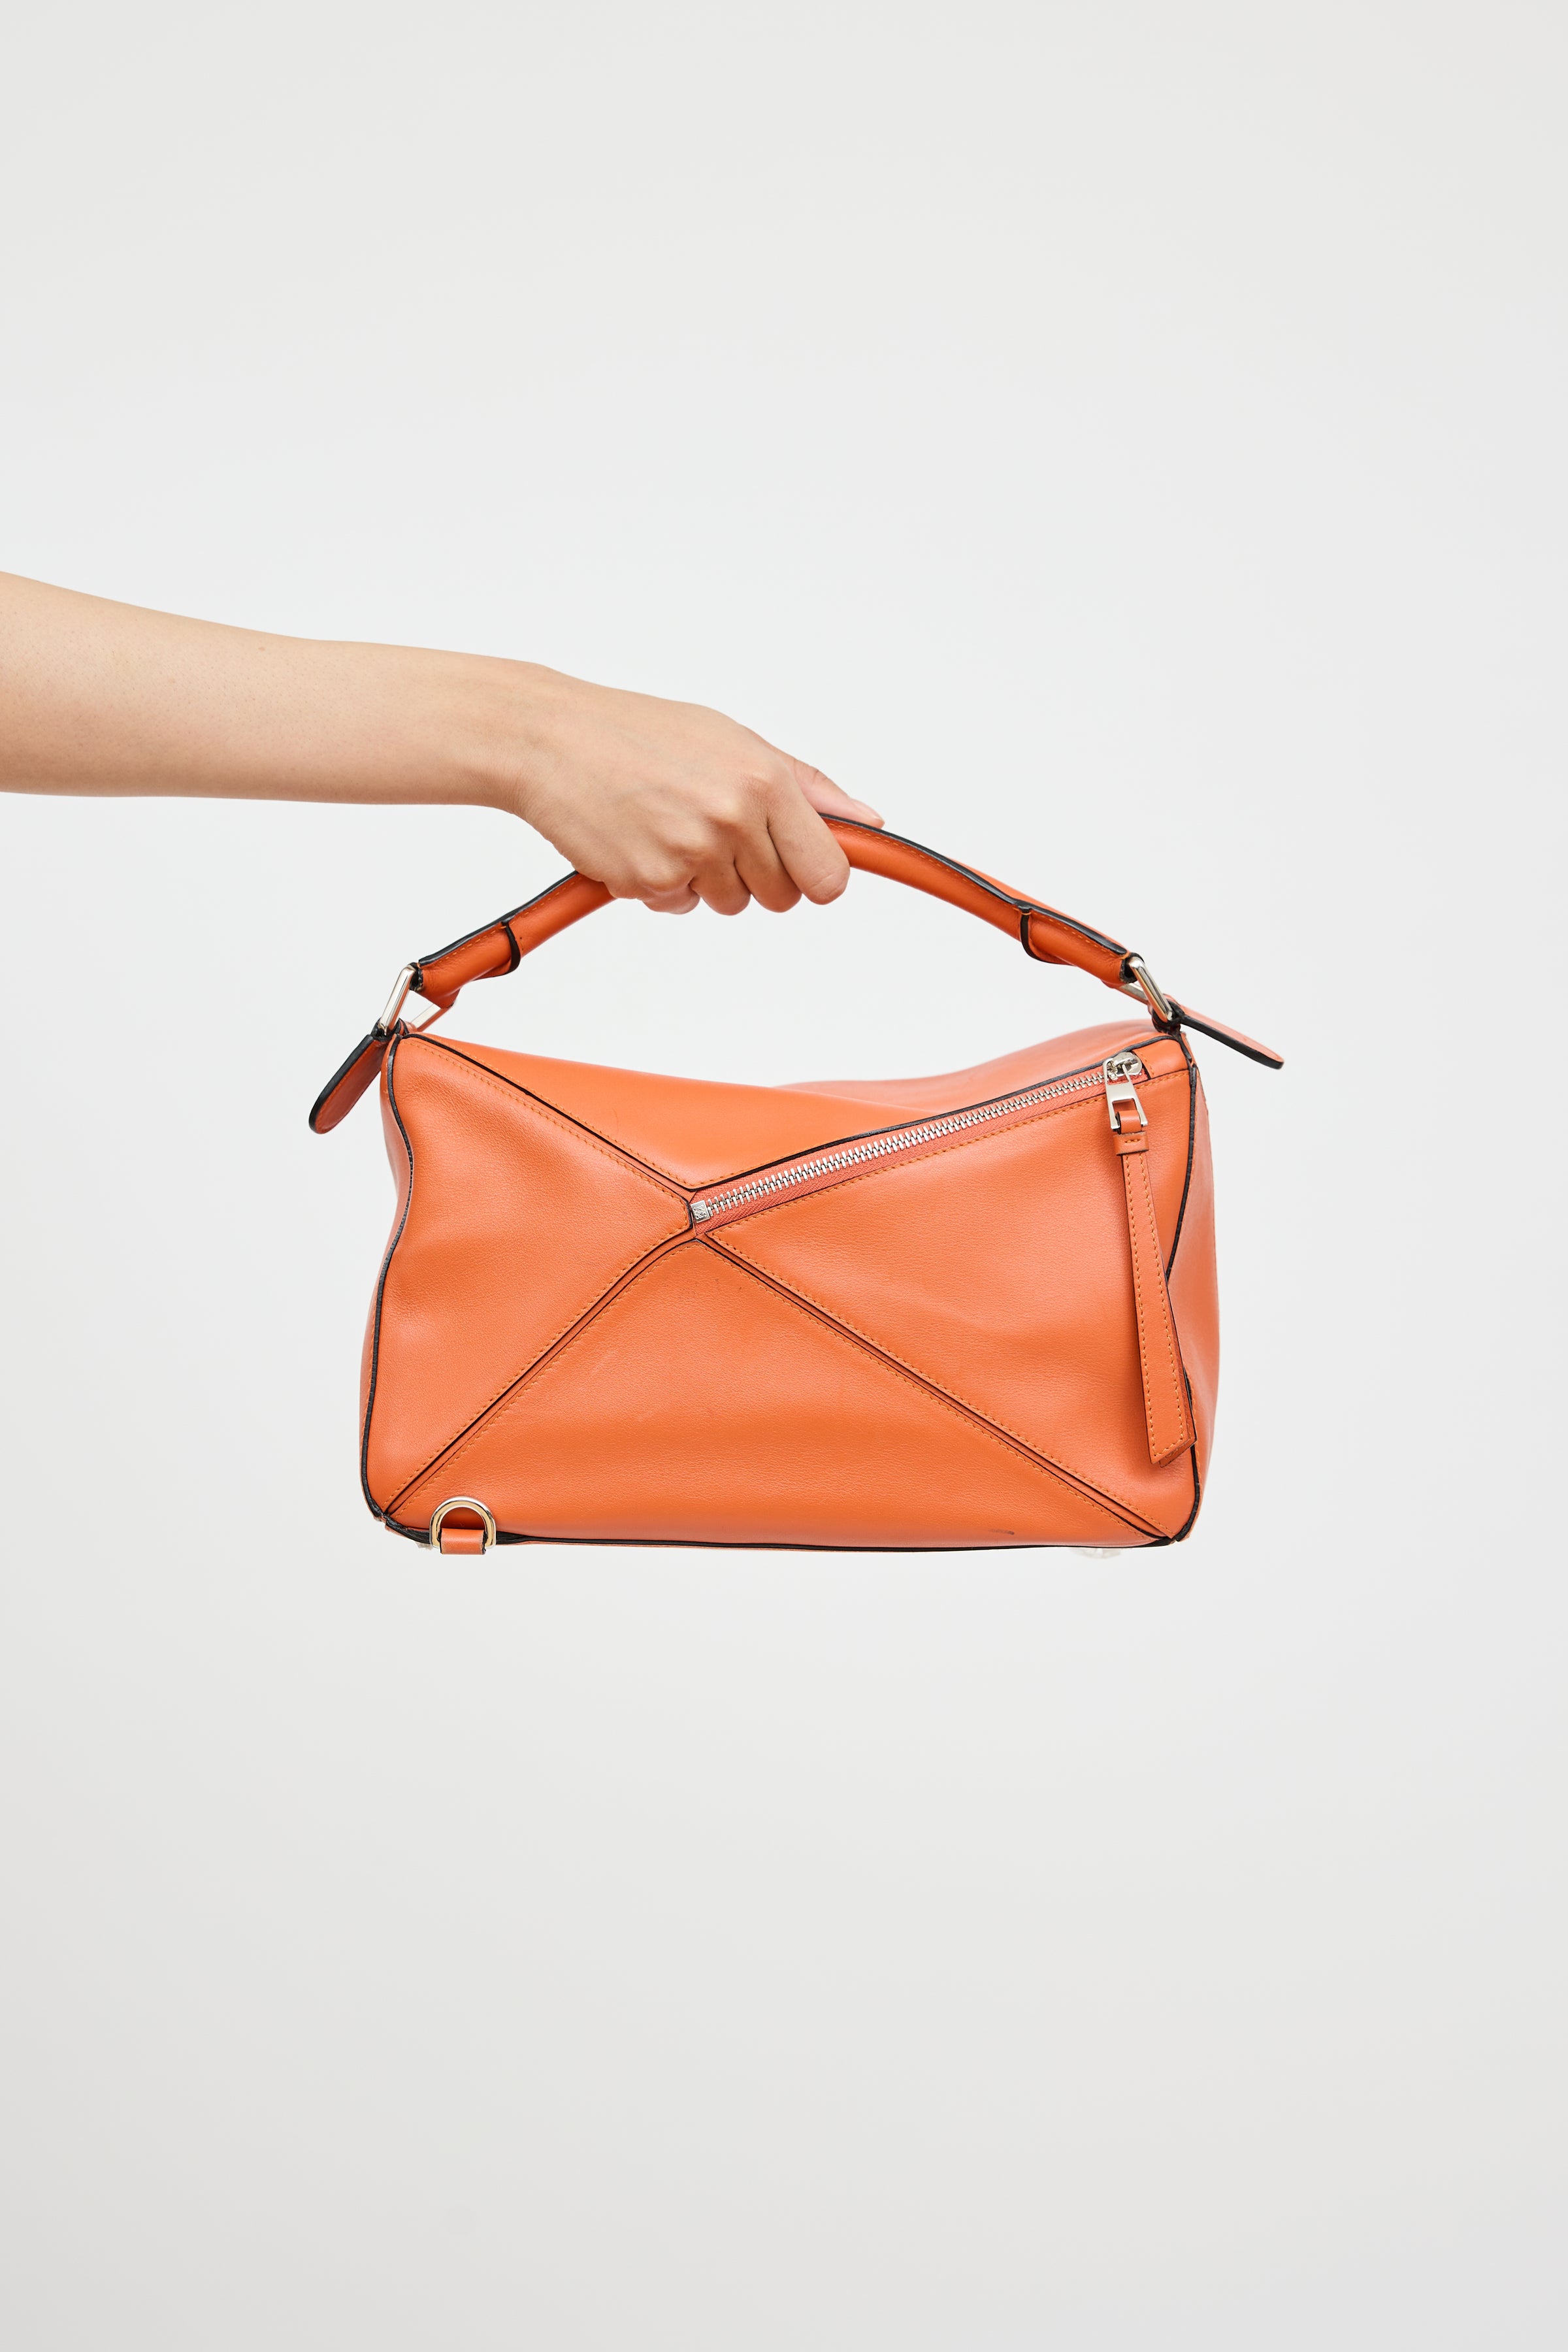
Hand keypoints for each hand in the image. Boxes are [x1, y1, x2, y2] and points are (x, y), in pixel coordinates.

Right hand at [500, 671, 882, 915]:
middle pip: (781, 898)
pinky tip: (640, 839)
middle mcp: (733, 819)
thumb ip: (806, 786)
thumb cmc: (641, 733)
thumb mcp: (734, 740)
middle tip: (716, 833)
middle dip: (756, 876)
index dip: (814, 876)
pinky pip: (678, 907)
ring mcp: (691, 854)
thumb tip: (868, 822)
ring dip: (706, 880)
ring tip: (670, 827)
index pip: (827, 873)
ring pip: (729, 904)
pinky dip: (662, 885)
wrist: (550, 740)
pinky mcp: (649, 881)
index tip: (797, 866)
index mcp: (764, 781)